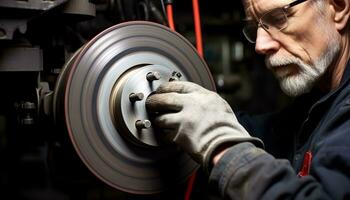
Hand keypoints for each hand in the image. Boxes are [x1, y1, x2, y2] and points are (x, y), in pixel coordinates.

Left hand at [146, 81, 262, 170]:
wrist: (229, 146)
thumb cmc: (227, 129)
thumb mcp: (220, 107)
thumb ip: (205, 101)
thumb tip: (193, 99)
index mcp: (203, 96)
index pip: (179, 86)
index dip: (166, 87)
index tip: (161, 90)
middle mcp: (192, 105)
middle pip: (165, 98)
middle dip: (155, 101)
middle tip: (150, 103)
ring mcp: (185, 119)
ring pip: (161, 117)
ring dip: (157, 119)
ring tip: (157, 121)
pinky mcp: (180, 134)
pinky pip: (164, 134)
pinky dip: (163, 135)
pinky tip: (163, 135)